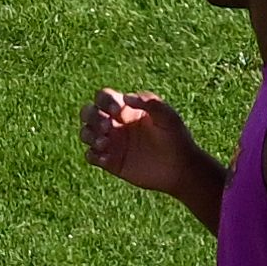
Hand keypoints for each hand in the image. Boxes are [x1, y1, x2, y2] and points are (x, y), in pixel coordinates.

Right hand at [81, 90, 204, 198]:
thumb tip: (125, 97)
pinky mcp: (110, 162)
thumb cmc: (176, 138)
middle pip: (88, 112)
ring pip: (86, 133)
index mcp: (126, 109)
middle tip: (107, 127)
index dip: (104, 101)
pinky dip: (93, 155)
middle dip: (92, 117)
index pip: (104, 97)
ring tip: (105, 144)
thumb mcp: (168, 116)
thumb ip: (150, 102)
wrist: (180, 168)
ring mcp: (111, 143)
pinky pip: (91, 156)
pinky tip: (107, 159)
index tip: (118, 112)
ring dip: (89, 135)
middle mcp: (115, 124)